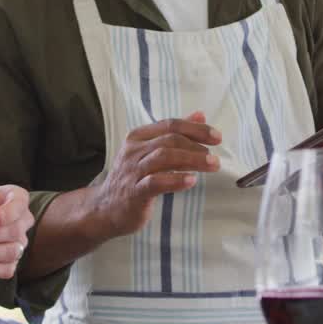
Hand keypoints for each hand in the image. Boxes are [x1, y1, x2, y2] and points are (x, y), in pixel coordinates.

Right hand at [89, 111, 220, 238]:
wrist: (105, 209)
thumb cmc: (133, 178)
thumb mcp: (151, 152)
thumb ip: (174, 134)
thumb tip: (200, 115)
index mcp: (139, 137)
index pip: (170, 125)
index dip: (196, 129)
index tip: (217, 137)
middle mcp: (134, 150)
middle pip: (169, 139)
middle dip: (197, 145)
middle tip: (216, 157)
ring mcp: (132, 171)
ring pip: (164, 157)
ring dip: (192, 159)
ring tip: (212, 165)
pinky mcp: (134, 192)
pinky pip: (155, 182)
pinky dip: (175, 180)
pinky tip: (191, 181)